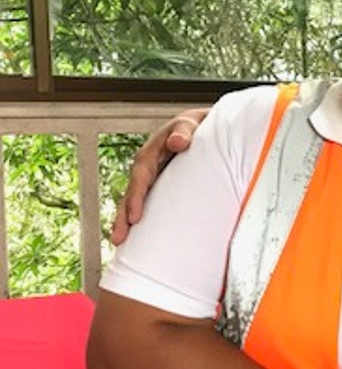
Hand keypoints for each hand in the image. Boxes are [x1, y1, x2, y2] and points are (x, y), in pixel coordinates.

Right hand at [111, 108, 208, 244]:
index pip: (140, 178)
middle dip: (123, 217)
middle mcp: (145, 169)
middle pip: (130, 194)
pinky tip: (136, 238)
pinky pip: (145, 204)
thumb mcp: (188, 124)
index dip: (136, 197)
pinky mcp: (156, 187)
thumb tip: (177, 142)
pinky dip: (137, 219)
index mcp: (150, 155)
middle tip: (118, 239)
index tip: (134, 218)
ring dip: (125, 222)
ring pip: (132, 202)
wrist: (195, 128)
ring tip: (119, 244)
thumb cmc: (192, 127)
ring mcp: (149, 179)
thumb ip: (183, 131)